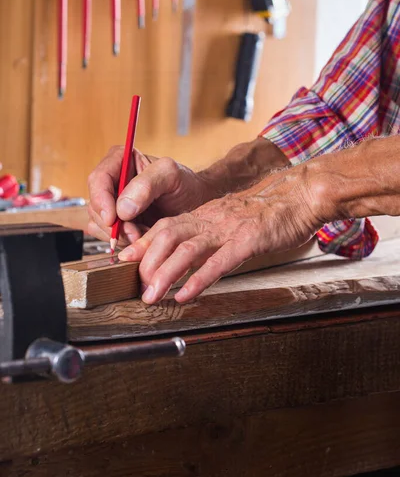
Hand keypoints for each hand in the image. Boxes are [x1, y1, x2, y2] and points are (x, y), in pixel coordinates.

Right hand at [87, 147, 209, 247]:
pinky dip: (122, 241)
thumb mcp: (172, 176)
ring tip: (143, 234)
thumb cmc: (186, 185)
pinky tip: (141, 238)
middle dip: (113, 224)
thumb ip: (147, 185)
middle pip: (96, 204)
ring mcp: (112, 203)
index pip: (98, 179)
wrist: (196, 205)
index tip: (112, 219)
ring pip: (99, 223)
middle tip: (135, 233)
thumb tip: (122, 207)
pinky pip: (107, 236)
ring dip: (119, 235)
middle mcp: (112, 181)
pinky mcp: (117, 222)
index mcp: (120, 160)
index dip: (101, 200)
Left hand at [118, 165, 324, 303]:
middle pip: (168, 236)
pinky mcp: (248, 241)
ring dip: (165, 274)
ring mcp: (228, 229)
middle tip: (137, 287)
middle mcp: (211, 219)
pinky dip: (198, 280)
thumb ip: (210, 232)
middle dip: (148, 262)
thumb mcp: (230, 218)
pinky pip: (218, 261)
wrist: (299, 197)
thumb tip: (189, 253)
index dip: (144, 243)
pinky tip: (185, 295)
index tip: (125, 260)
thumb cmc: (266, 213)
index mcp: (205, 214)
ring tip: (152, 297)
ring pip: (187, 249)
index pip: (166, 226)